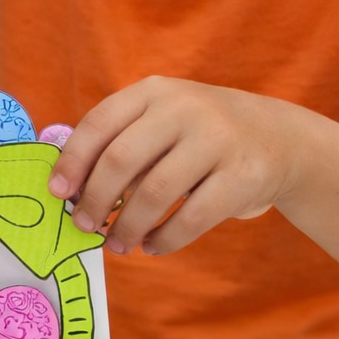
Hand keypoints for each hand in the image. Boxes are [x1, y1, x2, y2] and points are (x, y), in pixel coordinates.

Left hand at [49, 77, 309, 255]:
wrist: (280, 139)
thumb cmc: (198, 138)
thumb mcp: (161, 122)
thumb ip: (120, 145)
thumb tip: (70, 192)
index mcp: (154, 92)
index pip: (99, 124)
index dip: (72, 162)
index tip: (57, 194)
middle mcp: (185, 108)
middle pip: (121, 161)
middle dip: (94, 201)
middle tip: (84, 226)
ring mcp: (217, 139)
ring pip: (153, 194)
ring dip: (126, 228)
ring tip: (116, 245)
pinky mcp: (243, 175)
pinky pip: (190, 218)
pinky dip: (163, 239)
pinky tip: (151, 246)